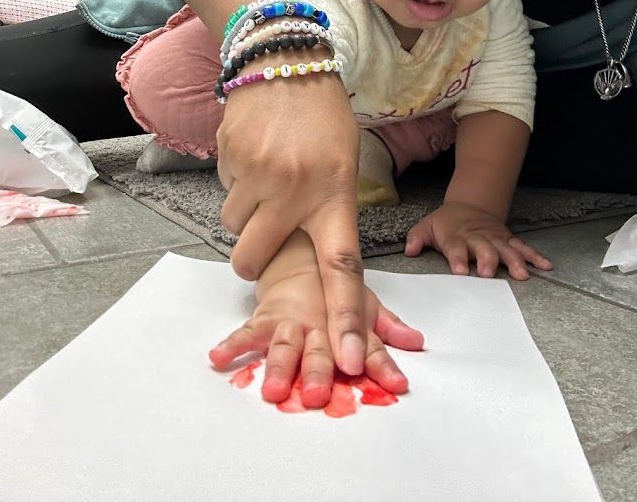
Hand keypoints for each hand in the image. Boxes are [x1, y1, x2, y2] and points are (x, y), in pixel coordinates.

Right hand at [209, 263, 422, 408]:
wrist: (298, 240)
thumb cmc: (332, 281)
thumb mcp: (364, 298)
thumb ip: (387, 324)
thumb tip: (417, 342)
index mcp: (347, 319)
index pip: (369, 345)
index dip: (381, 364)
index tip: (395, 385)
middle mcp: (319, 322)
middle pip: (319, 349)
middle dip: (317, 371)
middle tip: (316, 394)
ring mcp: (290, 318)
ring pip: (284, 344)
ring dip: (278, 366)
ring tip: (273, 388)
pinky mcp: (265, 315)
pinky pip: (248, 331)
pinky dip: (233, 344)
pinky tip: (219, 356)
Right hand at [216, 57, 366, 375]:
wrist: (286, 58)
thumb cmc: (323, 115)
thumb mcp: (343, 162)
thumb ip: (328, 210)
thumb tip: (309, 258)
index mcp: (334, 192)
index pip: (343, 264)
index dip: (346, 317)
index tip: (352, 360)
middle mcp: (294, 187)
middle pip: (254, 258)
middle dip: (251, 257)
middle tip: (263, 230)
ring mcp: (257, 171)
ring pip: (233, 224)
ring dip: (245, 211)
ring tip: (267, 173)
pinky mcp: (228, 155)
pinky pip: (223, 191)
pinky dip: (235, 183)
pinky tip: (253, 153)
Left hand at [404, 202, 552, 279]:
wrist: (469, 205)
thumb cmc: (446, 223)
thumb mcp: (426, 226)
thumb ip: (416, 238)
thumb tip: (409, 250)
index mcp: (456, 236)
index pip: (455, 248)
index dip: (457, 258)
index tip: (459, 271)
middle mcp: (477, 237)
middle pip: (484, 248)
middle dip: (487, 260)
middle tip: (489, 273)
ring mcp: (495, 238)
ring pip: (506, 248)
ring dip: (515, 260)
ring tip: (522, 274)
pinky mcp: (508, 239)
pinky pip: (523, 247)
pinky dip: (534, 255)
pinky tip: (545, 265)